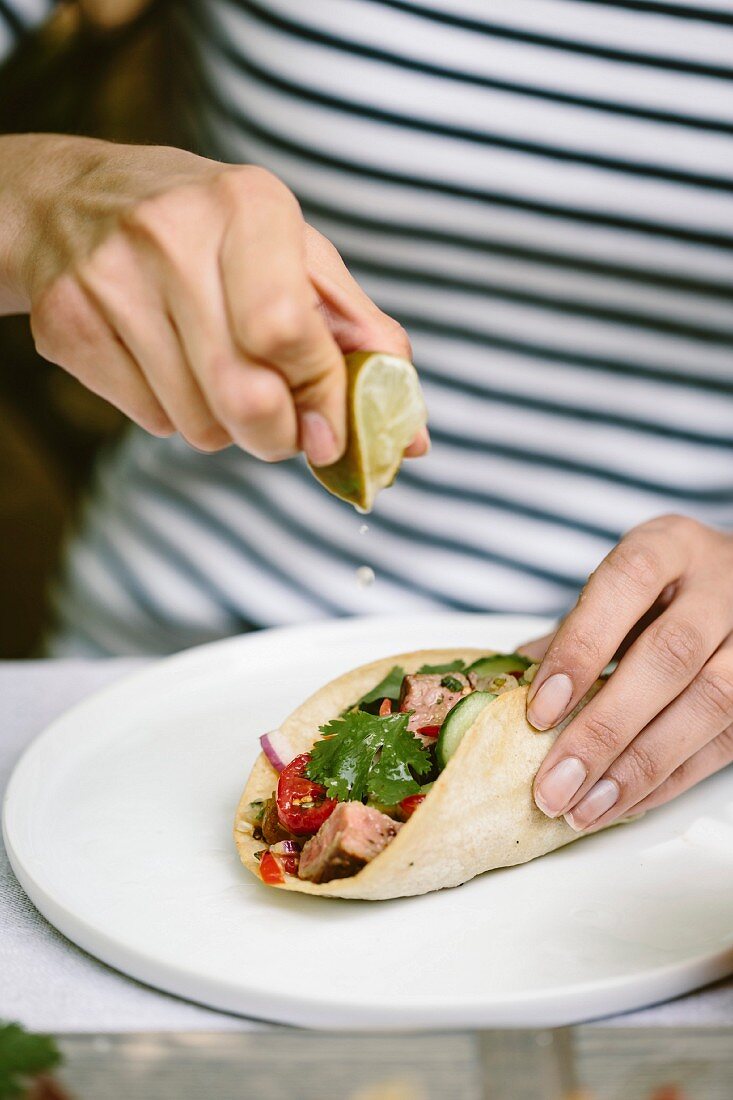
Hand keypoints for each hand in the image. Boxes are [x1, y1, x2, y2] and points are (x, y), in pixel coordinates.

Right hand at [2, 135, 426, 464]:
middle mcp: (172, 235)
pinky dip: (175, 414)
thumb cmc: (213, 234)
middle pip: (244, 395)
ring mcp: (109, 279)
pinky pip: (151, 420)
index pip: (289, 333)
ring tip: (214, 369)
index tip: (333, 434)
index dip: (322, 399)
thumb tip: (411, 436)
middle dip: (278, 436)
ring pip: (198, 424)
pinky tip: (165, 362)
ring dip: (226, 425)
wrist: (73, 201)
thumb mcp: (296, 255)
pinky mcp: (64, 323)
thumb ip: (360, 339)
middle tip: (282, 427)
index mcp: (248, 207)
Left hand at [526, 515, 732, 829]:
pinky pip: (723, 744)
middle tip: (553, 783)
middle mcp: (721, 585)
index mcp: (670, 546)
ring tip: (582, 809)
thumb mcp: (618, 589)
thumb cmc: (664, 589)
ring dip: (638, 768)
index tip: (539, 710)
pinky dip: (667, 780)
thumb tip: (510, 689)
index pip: (627, 584)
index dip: (581, 647)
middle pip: (668, 656)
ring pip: (708, 705)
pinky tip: (621, 803)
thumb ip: (572, 632)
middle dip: (605, 729)